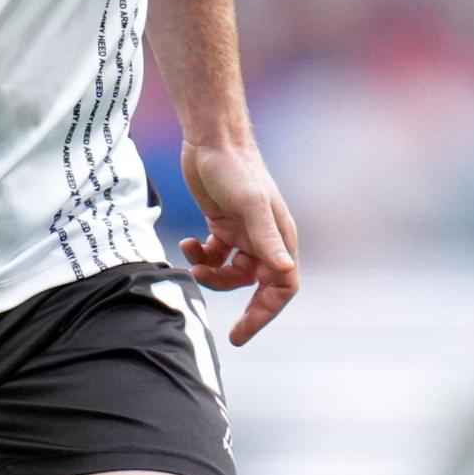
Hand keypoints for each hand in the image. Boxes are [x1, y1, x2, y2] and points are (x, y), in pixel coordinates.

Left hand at [178, 136, 301, 344]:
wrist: (211, 139)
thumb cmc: (235, 169)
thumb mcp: (250, 205)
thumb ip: (266, 239)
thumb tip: (285, 271)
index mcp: (280, 237)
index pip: (283, 286)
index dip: (267, 311)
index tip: (245, 331)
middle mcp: (265, 239)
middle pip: (259, 286)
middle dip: (245, 307)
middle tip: (233, 335)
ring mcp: (243, 234)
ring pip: (233, 274)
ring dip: (213, 276)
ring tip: (194, 267)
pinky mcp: (221, 226)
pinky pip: (215, 256)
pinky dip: (201, 257)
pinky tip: (188, 244)